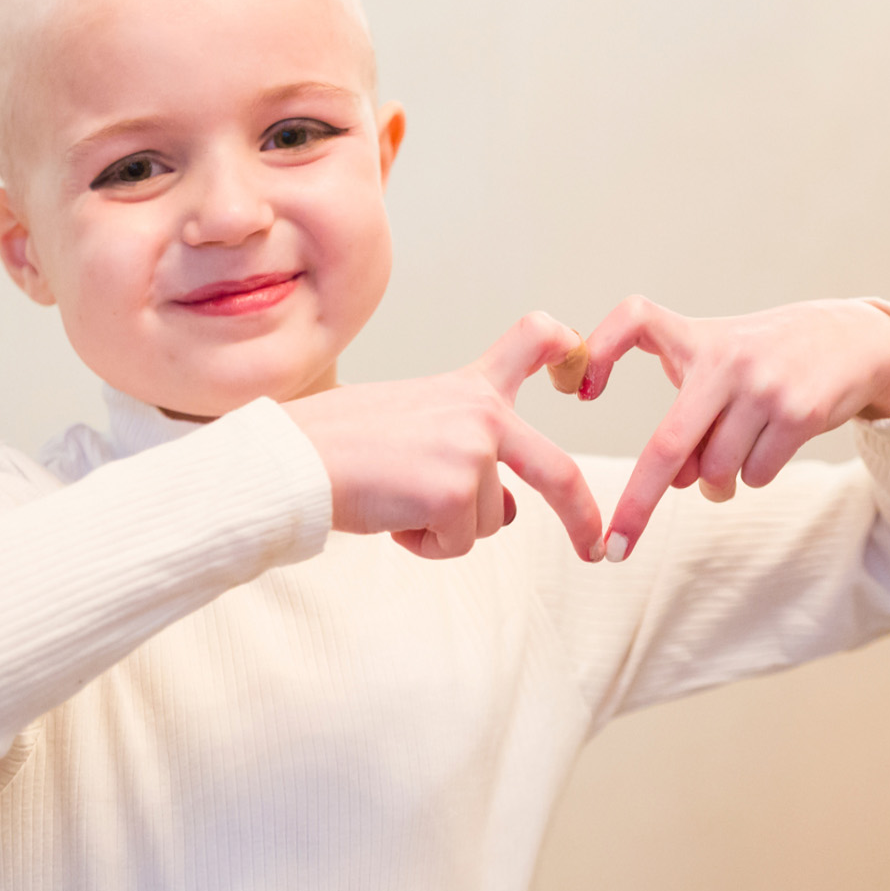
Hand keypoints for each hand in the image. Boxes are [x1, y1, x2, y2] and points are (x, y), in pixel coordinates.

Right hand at [283, 313, 605, 560]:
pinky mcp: (454, 493)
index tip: (581, 377)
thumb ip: (465, 449)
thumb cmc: (338, 443)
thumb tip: (508, 508)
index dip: (570, 354)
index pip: (535, 342)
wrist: (294, 458)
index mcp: (467, 388)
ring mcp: (472, 451)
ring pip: (489, 522)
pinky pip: (457, 544)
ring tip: (395, 498)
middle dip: (582, 515)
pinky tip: (389, 516)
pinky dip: (423, 544)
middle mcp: (480, 412)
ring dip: (445, 528)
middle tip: (595, 548)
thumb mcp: (412, 421)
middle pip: (559, 470)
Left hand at [580, 297, 889, 559]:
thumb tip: (673, 483)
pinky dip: (753, 475)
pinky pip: (755, 474)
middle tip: (615, 547)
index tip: (578, 390)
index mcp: (697, 339)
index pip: (636, 318)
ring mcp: (764, 388)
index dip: (599, 349)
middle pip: (667, 446)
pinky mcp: (801, 413)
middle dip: (637, 503)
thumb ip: (689, 415)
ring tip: (733, 455)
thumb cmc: (766, 360)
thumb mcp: (720, 361)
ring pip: (715, 471)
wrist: (855, 340)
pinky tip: (768, 446)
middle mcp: (726, 360)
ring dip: (715, 483)